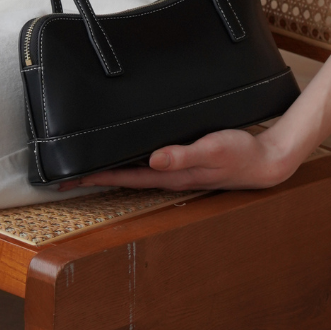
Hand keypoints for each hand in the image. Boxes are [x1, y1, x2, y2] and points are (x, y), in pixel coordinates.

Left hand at [72, 127, 299, 191]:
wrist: (265, 159)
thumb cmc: (240, 153)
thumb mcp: (212, 149)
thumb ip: (184, 155)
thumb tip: (153, 160)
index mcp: (171, 175)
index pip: (125, 178)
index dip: (97, 177)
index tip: (70, 179)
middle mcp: (168, 177)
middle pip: (123, 179)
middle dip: (95, 177)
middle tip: (65, 177)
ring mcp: (175, 172)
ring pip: (134, 173)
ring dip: (111, 171)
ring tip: (86, 167)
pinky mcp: (182, 163)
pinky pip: (148, 165)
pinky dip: (131, 162)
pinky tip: (125, 154)